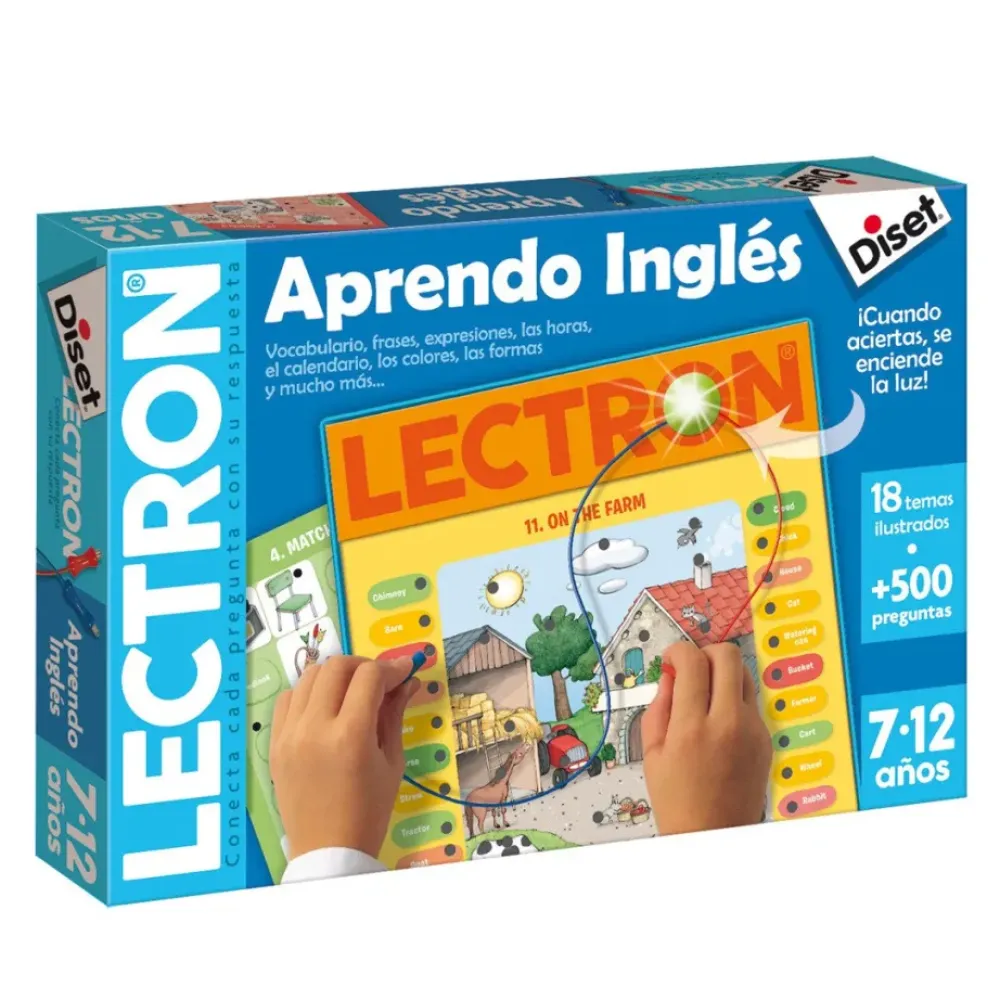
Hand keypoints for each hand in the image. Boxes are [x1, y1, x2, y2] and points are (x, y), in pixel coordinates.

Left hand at [270, 655, 416, 860]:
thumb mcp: (392, 762)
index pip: (369, 676)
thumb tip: (408, 681)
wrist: (328, 851)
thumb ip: (395, 714)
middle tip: (380, 680)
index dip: (392, 667)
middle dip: (364, 665)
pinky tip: (324, 707)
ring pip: (309, 676)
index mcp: (350, 736)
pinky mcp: (275, 743)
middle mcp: (314, 728)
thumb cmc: (369, 811)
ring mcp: (289, 734)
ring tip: (352, 691)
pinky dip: (308, 693)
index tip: (406, 670)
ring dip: (335, 676)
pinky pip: (288, 699)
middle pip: (337, 667)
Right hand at [641, 641, 771, 834]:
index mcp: (693, 727)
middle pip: (727, 655)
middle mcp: (728, 722)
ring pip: (744, 674)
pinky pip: (751, 701)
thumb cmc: (676, 799)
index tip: (670, 661)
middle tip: (691, 671)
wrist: (713, 835)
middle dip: (705, 653)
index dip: (677, 651)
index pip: (692, 661)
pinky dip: (733, 699)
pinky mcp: (766, 739)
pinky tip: (719, 722)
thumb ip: (659, 705)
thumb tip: (671, 674)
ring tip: (705, 696)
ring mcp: (753, 730)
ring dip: (722, 674)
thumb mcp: (652, 751)